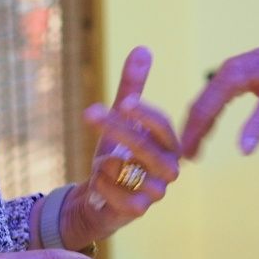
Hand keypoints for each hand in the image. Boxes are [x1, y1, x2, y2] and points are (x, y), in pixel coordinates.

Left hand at [60, 47, 180, 245]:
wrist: (98, 197)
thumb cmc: (115, 155)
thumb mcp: (120, 119)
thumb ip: (132, 88)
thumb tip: (143, 48)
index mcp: (168, 144)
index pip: (163, 126)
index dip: (145, 114)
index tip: (125, 102)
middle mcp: (168, 167)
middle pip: (144, 146)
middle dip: (116, 128)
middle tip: (90, 112)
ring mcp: (156, 191)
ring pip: (128, 169)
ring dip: (105, 163)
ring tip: (99, 164)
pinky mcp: (139, 210)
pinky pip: (118, 193)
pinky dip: (102, 184)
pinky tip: (98, 184)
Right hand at [182, 31, 258, 157]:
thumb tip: (243, 152)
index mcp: (232, 75)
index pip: (204, 109)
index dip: (193, 133)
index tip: (185, 155)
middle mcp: (226, 72)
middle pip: (200, 105)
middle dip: (190, 131)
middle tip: (183, 158)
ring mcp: (231, 72)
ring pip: (206, 101)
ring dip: (197, 125)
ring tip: (192, 148)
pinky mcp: (239, 76)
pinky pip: (216, 98)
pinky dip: (209, 115)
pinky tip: (207, 130)